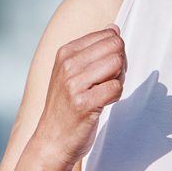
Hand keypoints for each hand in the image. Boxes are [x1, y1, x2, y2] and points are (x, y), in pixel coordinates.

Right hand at [30, 24, 125, 162]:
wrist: (52, 141)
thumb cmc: (66, 107)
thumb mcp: (72, 72)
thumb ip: (92, 50)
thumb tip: (113, 29)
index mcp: (65, 52)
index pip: (108, 35)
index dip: (115, 52)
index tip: (105, 70)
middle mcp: (68, 65)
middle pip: (115, 48)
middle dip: (120, 64)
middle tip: (108, 82)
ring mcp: (74, 84)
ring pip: (117, 64)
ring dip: (118, 80)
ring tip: (104, 93)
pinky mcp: (84, 103)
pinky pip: (116, 88)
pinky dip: (115, 97)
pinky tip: (102, 104)